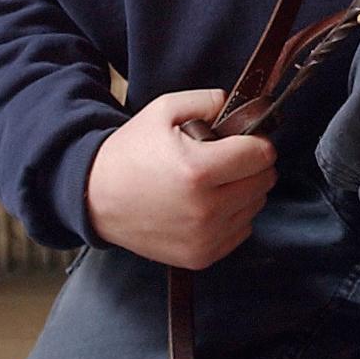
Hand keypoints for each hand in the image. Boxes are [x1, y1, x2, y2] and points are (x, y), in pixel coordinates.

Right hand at [85, 88, 277, 269]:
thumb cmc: (131, 151)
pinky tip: (211, 202)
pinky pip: (242, 231)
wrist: (96, 198)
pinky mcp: (199, 257)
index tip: (241, 138)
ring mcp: (203, 238)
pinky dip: (235, 214)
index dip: (256, 140)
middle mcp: (205, 210)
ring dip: (245, 189)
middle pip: (263, 181)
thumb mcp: (165, 109)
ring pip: (256, 206)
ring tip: (216, 180)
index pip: (261, 154)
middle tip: (228, 157)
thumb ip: (210, 100)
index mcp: (198, 171)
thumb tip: (243, 106)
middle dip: (253, 164)